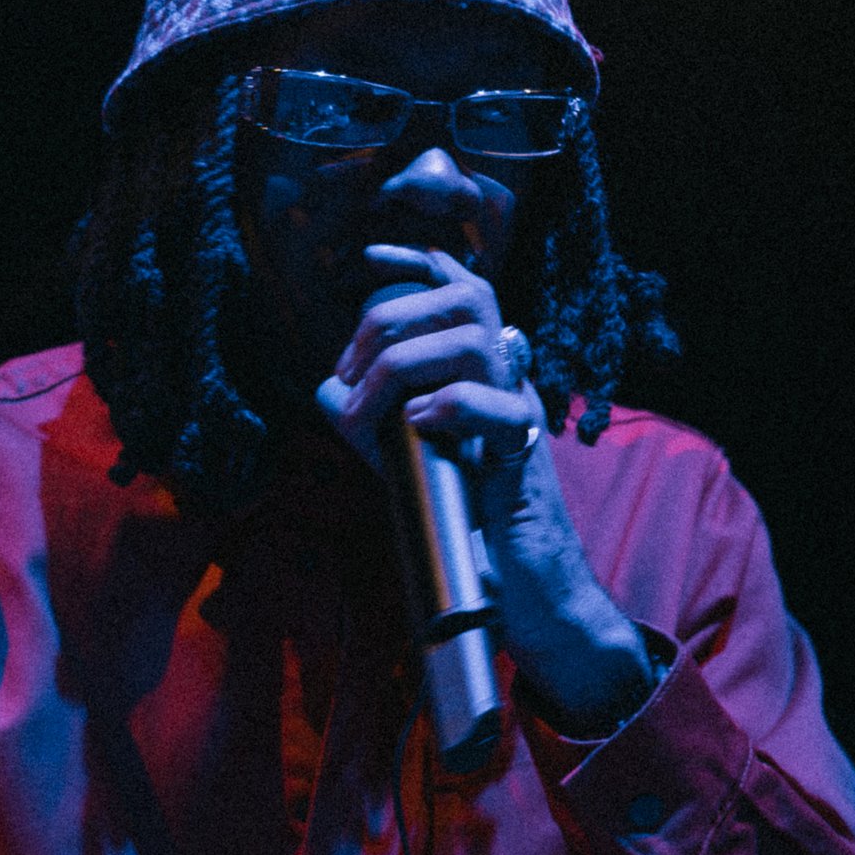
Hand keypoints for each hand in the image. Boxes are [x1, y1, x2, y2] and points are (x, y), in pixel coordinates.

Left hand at [319, 244, 654, 737]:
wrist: (528, 595)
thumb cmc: (470, 524)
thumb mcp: (408, 462)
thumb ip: (371, 423)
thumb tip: (327, 390)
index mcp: (483, 374)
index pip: (465, 291)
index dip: (422, 263)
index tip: (369, 258)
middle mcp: (507, 383)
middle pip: (466, 298)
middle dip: (391, 319)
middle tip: (352, 373)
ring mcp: (520, 417)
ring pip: (475, 340)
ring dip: (405, 365)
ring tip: (374, 411)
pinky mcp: (524, 462)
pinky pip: (497, 408)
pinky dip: (449, 406)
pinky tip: (418, 428)